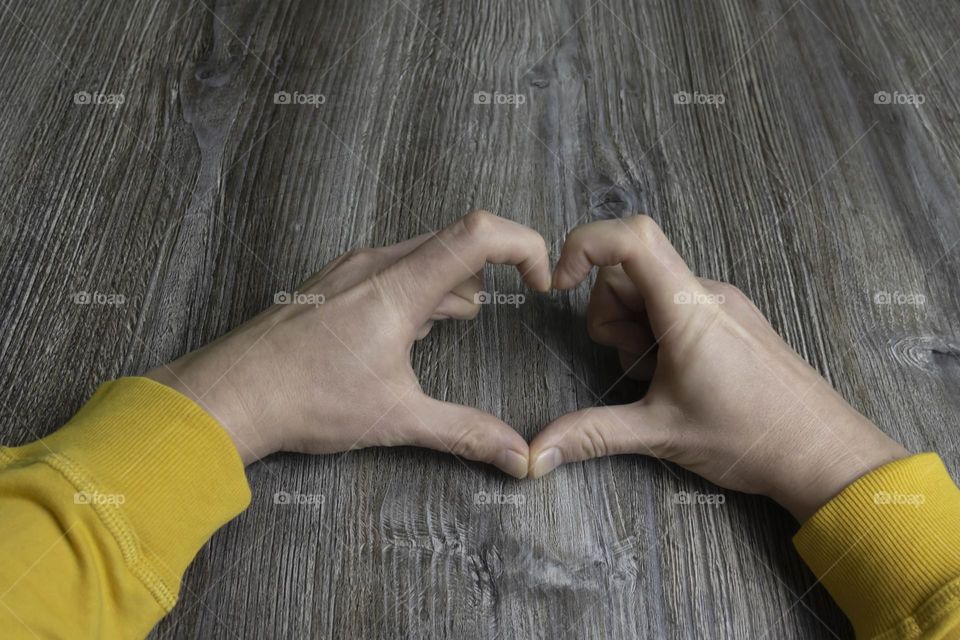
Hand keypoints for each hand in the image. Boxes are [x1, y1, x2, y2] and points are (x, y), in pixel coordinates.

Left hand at [146, 210, 549, 476]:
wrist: (229, 394)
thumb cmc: (306, 400)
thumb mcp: (397, 418)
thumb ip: (465, 433)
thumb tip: (516, 457)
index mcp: (399, 286)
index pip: (479, 233)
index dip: (524, 245)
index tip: (542, 280)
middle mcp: (376, 264)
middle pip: (456, 238)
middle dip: (496, 266)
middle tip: (519, 294)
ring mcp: (350, 269)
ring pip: (422, 253)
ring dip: (455, 279)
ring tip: (466, 318)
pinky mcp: (334, 282)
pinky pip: (392, 266)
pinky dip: (420, 286)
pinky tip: (416, 324)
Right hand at [528, 215, 907, 519]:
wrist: (825, 454)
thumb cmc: (753, 437)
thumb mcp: (660, 434)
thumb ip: (591, 435)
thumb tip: (537, 452)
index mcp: (687, 308)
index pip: (632, 237)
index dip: (584, 244)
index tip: (560, 284)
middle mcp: (705, 294)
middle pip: (628, 273)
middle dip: (610, 319)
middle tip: (635, 369)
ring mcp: (720, 305)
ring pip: (649, 294)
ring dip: (635, 333)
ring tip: (661, 382)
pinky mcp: (729, 321)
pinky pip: (675, 310)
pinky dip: (659, 339)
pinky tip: (679, 379)